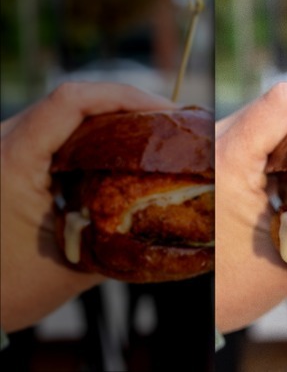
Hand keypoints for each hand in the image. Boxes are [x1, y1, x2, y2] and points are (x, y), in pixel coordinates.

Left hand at [1, 82, 175, 331]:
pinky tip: (124, 147)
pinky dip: (95, 132)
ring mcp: (4, 145)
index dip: (125, 96)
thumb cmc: (11, 286)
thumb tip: (174, 211)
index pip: (71, 101)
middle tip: (173, 125)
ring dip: (113, 116)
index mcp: (12, 161)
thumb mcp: (76, 262)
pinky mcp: (10, 154)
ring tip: (155, 133)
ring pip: (67, 110)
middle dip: (130, 104)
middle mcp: (2, 141)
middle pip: (75, 99)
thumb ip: (121, 233)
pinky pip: (57, 128)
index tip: (168, 113)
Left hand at [215, 82, 286, 332]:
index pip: (285, 102)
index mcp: (226, 161)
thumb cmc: (222, 291)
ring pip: (276, 116)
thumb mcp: (286, 268)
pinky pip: (265, 134)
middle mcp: (214, 144)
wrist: (176, 303)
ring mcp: (214, 149)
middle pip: (285, 102)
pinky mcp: (219, 160)